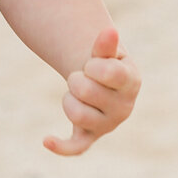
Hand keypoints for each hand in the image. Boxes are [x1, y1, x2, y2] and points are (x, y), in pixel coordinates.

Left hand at [45, 26, 137, 156]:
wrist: (101, 84)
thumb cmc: (104, 63)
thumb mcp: (106, 52)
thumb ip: (105, 44)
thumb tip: (109, 31)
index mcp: (131, 83)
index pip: (108, 72)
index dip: (92, 65)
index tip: (92, 65)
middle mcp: (124, 108)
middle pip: (85, 91)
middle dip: (76, 80)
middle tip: (82, 79)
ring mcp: (107, 124)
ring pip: (76, 114)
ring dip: (69, 99)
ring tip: (77, 95)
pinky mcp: (89, 136)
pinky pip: (76, 147)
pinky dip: (61, 146)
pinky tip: (46, 140)